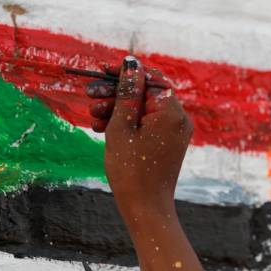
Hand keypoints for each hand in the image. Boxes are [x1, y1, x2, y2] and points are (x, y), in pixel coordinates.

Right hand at [87, 57, 192, 217]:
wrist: (145, 208)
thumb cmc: (131, 170)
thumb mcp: (122, 127)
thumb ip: (127, 92)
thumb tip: (131, 63)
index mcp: (172, 111)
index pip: (150, 78)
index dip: (126, 72)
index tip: (102, 71)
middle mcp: (179, 118)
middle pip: (146, 93)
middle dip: (117, 93)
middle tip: (91, 95)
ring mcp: (175, 131)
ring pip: (143, 109)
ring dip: (118, 109)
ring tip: (93, 117)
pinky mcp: (167, 142)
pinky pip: (147, 123)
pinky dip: (127, 123)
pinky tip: (103, 128)